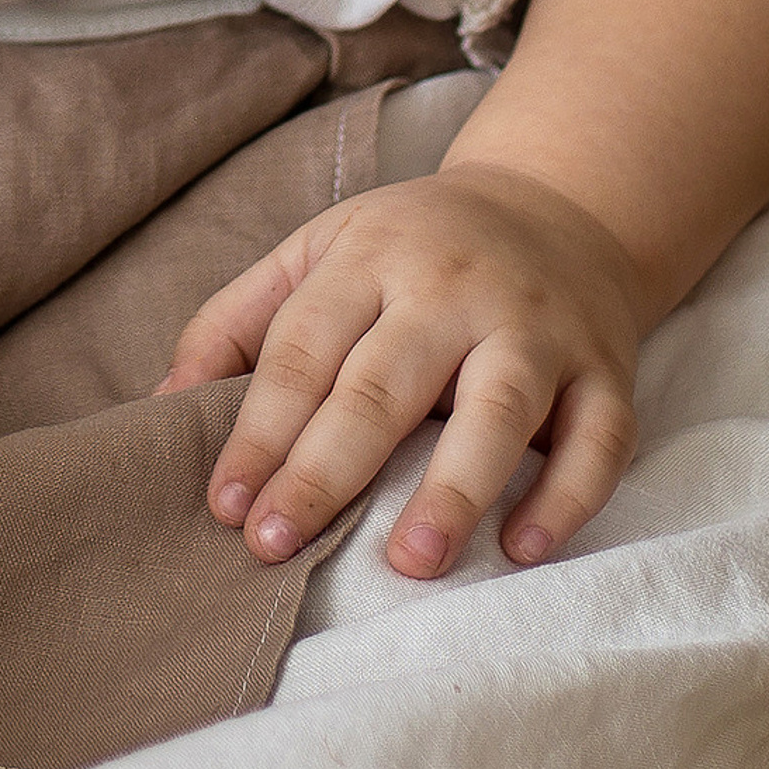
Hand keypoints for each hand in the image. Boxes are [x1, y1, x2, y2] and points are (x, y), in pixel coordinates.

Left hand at [161, 164, 643, 579]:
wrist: (559, 206)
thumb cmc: (414, 249)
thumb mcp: (321, 252)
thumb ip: (240, 321)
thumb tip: (162, 404)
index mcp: (373, 256)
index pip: (304, 349)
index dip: (259, 430)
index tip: (224, 507)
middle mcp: (454, 287)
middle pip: (385, 381)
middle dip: (326, 468)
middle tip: (274, 545)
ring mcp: (537, 325)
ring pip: (498, 406)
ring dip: (453, 487)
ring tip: (409, 562)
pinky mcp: (607, 368)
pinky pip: (598, 437)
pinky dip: (566, 494)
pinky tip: (522, 548)